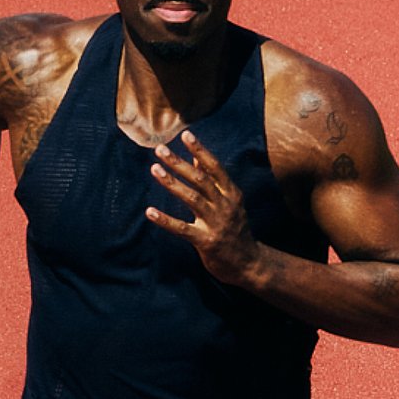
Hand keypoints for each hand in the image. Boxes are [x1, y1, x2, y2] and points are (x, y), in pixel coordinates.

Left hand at [146, 131, 260, 285]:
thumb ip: (213, 180)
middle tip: (160, 149)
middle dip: (179, 163)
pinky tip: (150, 212)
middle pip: (201, 179)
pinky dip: (165, 220)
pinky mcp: (206, 242)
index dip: (200, 150)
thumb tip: (196, 155)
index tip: (185, 135)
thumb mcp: (229, 202)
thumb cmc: (235, 230)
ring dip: (172, 183)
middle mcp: (225, 205)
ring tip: (154, 169)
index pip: (215, 167)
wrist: (249, 264)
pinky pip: (183, 229)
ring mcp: (217, 223)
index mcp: (231, 194)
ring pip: (192, 199)